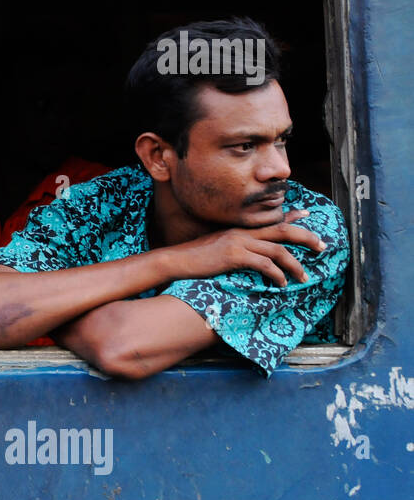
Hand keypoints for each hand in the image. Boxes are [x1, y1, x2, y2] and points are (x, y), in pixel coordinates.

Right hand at [167, 209, 327, 287]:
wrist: (176, 260)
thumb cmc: (195, 258)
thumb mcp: (218, 247)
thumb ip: (235, 247)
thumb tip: (248, 256)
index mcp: (240, 229)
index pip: (271, 219)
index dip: (292, 216)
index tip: (308, 215)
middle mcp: (243, 232)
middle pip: (283, 230)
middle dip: (306, 237)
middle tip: (322, 247)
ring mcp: (239, 243)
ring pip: (278, 250)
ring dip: (295, 265)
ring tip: (303, 277)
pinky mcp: (234, 256)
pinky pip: (264, 265)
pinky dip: (277, 275)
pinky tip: (280, 284)